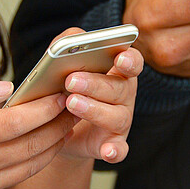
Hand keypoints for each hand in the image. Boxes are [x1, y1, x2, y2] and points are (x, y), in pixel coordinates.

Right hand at [0, 78, 75, 188]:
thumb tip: (6, 88)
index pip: (18, 122)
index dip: (44, 109)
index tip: (60, 97)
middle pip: (31, 146)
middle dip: (58, 128)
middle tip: (73, 112)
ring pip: (27, 168)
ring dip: (50, 149)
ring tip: (64, 131)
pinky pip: (10, 182)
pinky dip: (27, 165)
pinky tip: (35, 151)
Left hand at [47, 28, 143, 163]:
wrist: (57, 127)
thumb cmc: (65, 88)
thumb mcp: (63, 63)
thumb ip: (67, 44)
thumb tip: (74, 37)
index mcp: (117, 72)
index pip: (132, 62)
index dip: (129, 59)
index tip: (119, 58)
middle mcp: (124, 96)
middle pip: (120, 88)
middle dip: (96, 83)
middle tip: (71, 80)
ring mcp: (121, 121)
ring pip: (117, 116)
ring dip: (95, 110)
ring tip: (71, 103)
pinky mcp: (112, 144)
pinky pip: (119, 149)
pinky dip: (115, 151)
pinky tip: (107, 151)